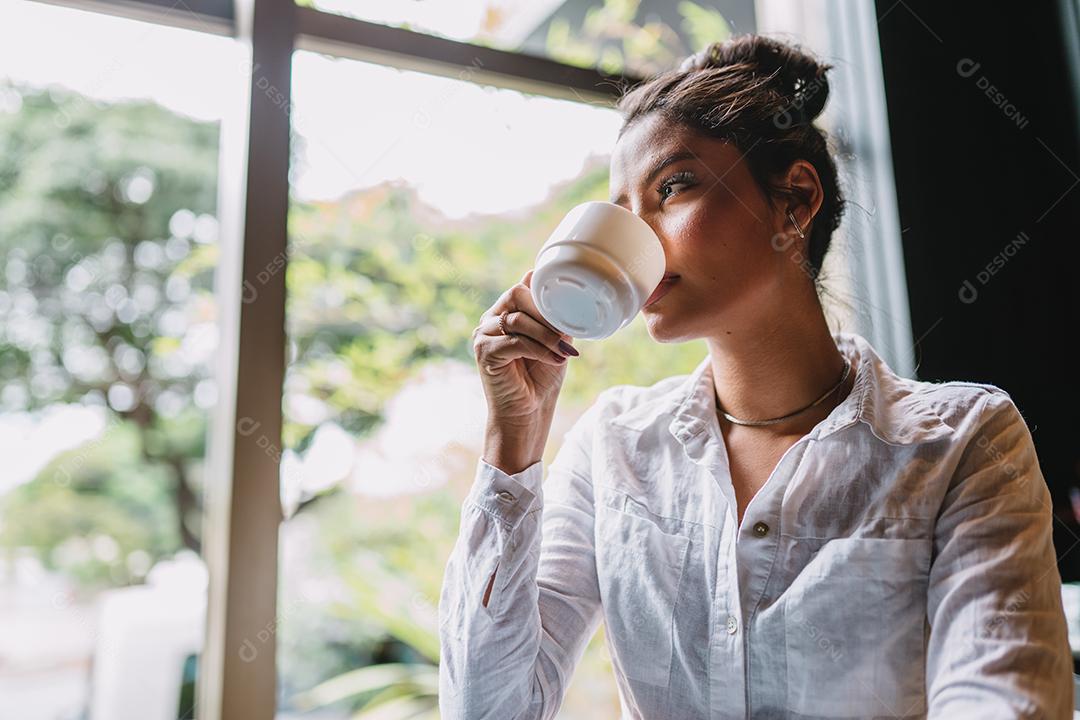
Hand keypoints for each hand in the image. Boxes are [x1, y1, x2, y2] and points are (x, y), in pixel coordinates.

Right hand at [472, 270, 578, 470]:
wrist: (528, 413)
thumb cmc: (541, 378)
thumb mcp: (555, 340)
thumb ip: (554, 316)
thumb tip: (561, 291)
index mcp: (505, 312)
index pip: (522, 288)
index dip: (546, 297)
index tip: (569, 314)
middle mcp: (490, 320)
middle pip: (516, 295)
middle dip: (545, 314)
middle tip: (565, 334)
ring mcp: (483, 335)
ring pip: (517, 320)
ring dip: (546, 335)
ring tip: (564, 351)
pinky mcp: (484, 353)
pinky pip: (514, 342)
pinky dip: (539, 350)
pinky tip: (555, 359)